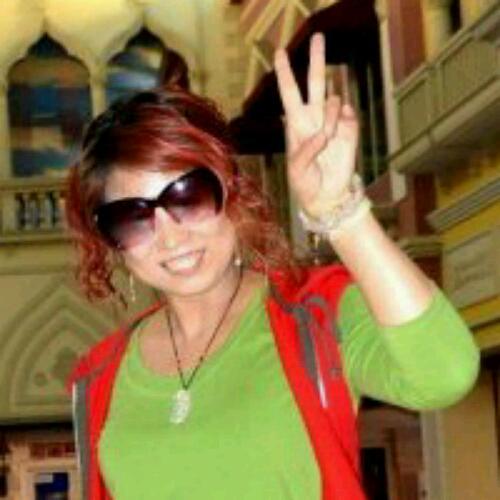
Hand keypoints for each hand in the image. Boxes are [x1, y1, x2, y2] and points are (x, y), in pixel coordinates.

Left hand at [274, 33, 358, 217]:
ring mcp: (333, 122)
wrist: (326, 197)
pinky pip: (350, 115)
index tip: (279, 53)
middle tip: (318, 36)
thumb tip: (324, 132)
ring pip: (335, 100)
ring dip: (331, 116)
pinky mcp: (350, 131)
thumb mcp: (298, 169)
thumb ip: (307, 150)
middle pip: (316, 82)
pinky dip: (344, 122)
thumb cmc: (305, 183)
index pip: (290, 93)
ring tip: (327, 138)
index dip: (285, 73)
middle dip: (317, 59)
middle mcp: (314, 118)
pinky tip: (339, 132)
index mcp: (296, 124)